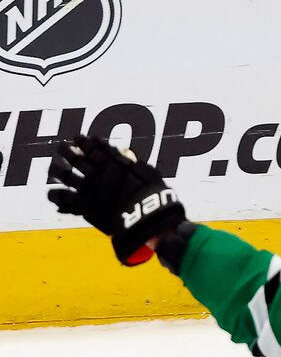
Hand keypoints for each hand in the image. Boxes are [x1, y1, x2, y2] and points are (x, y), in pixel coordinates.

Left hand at [47, 135, 186, 266]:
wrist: (144, 218)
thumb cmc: (152, 196)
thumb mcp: (148, 173)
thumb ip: (133, 162)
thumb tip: (124, 151)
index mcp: (113, 162)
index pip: (95, 148)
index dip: (86, 142)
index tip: (80, 138)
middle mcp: (98, 173)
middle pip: (76, 157)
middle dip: (67, 151)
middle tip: (62, 146)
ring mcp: (89, 188)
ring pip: (65, 174)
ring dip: (57, 169)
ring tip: (53, 167)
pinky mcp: (83, 205)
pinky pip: (64, 198)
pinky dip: (56, 196)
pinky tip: (52, 194)